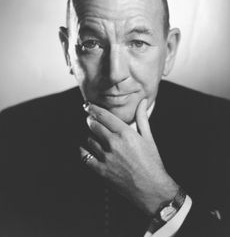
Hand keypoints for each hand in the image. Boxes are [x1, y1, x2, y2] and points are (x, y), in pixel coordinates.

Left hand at [80, 99, 177, 214]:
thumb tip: (143, 101)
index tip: (88, 106)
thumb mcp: (148, 138)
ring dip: (89, 135)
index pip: (103, 115)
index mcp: (125, 133)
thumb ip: (142, 118)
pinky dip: (83, 150)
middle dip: (90, 120)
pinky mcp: (101, 171)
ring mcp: (106, 158)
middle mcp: (114, 143)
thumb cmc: (152, 162)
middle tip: (90, 119)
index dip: (93, 108)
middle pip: (93, 125)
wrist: (152, 189)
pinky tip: (85, 147)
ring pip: (89, 139)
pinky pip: (85, 156)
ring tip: (93, 134)